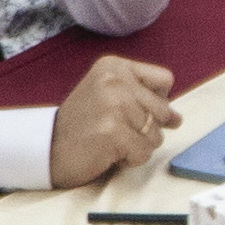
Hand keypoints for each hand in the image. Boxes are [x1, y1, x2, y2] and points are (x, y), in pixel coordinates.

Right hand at [48, 56, 179, 187]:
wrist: (47, 148)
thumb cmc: (84, 124)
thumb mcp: (110, 97)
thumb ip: (145, 100)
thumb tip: (177, 118)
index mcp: (114, 66)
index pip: (165, 80)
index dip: (156, 101)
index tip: (131, 109)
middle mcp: (114, 80)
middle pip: (163, 110)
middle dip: (145, 127)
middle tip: (113, 128)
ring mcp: (113, 106)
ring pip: (157, 134)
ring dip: (136, 144)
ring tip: (109, 139)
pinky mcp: (113, 132)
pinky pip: (144, 152)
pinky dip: (130, 158)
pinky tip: (108, 152)